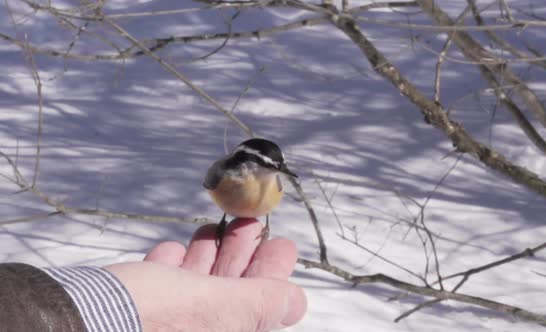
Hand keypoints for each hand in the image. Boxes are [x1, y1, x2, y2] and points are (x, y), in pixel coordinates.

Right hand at [105, 218, 306, 331]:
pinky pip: (159, 291)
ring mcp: (161, 326)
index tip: (280, 244)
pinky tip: (174, 250)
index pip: (257, 309)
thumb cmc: (146, 318)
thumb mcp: (217, 307)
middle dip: (240, 255)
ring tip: (216, 227)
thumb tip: (295, 302)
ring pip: (193, 290)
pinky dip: (171, 268)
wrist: (69, 323)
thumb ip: (259, 302)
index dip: (272, 274)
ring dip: (207, 256)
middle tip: (251, 223)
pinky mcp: (131, 316)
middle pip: (226, 295)